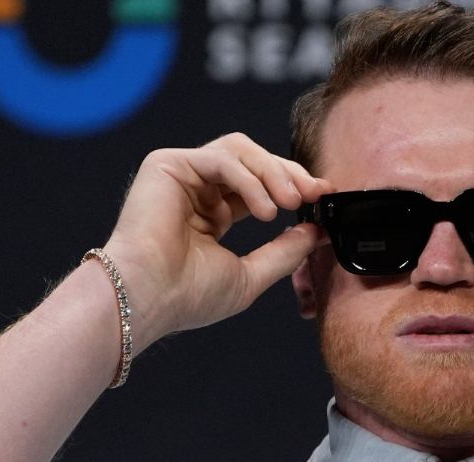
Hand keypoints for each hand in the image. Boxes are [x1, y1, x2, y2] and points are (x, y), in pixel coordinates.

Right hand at [102, 133, 330, 347]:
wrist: (148, 299)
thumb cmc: (189, 296)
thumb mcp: (252, 274)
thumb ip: (285, 251)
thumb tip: (318, 232)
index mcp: (213, 214)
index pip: (261, 185)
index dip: (294, 185)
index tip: (324, 196)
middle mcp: (198, 190)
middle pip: (255, 160)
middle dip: (290, 174)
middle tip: (314, 194)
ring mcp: (182, 175)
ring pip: (241, 151)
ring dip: (273, 173)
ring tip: (290, 203)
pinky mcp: (167, 164)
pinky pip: (222, 158)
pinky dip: (250, 181)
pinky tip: (264, 210)